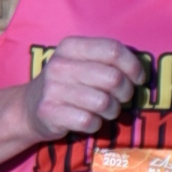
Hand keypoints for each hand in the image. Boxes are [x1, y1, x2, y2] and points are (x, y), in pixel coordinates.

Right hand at [28, 35, 147, 141]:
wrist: (29, 108)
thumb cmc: (68, 84)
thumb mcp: (82, 63)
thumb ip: (108, 61)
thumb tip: (142, 72)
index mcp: (71, 46)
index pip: (113, 50)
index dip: (133, 66)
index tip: (138, 79)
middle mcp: (60, 65)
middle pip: (113, 78)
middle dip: (125, 93)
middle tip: (121, 98)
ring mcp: (53, 89)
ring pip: (104, 102)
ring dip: (112, 111)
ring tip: (106, 111)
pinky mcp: (50, 113)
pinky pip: (89, 121)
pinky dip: (96, 124)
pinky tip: (90, 121)